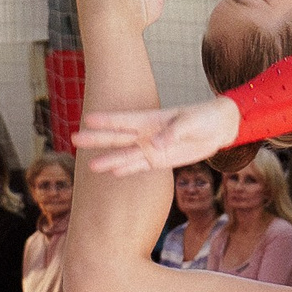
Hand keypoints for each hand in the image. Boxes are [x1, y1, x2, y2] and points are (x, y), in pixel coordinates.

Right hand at [75, 97, 245, 175]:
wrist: (218, 128)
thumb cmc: (203, 118)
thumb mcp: (190, 122)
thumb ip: (172, 133)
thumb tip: (155, 145)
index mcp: (151, 119)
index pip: (124, 119)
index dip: (106, 119)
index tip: (87, 119)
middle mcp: (146, 133)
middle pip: (117, 137)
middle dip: (96, 139)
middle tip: (74, 139)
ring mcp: (151, 148)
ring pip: (125, 155)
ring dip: (109, 160)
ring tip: (91, 166)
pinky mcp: (160, 160)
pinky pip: (140, 166)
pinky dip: (127, 170)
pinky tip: (112, 173)